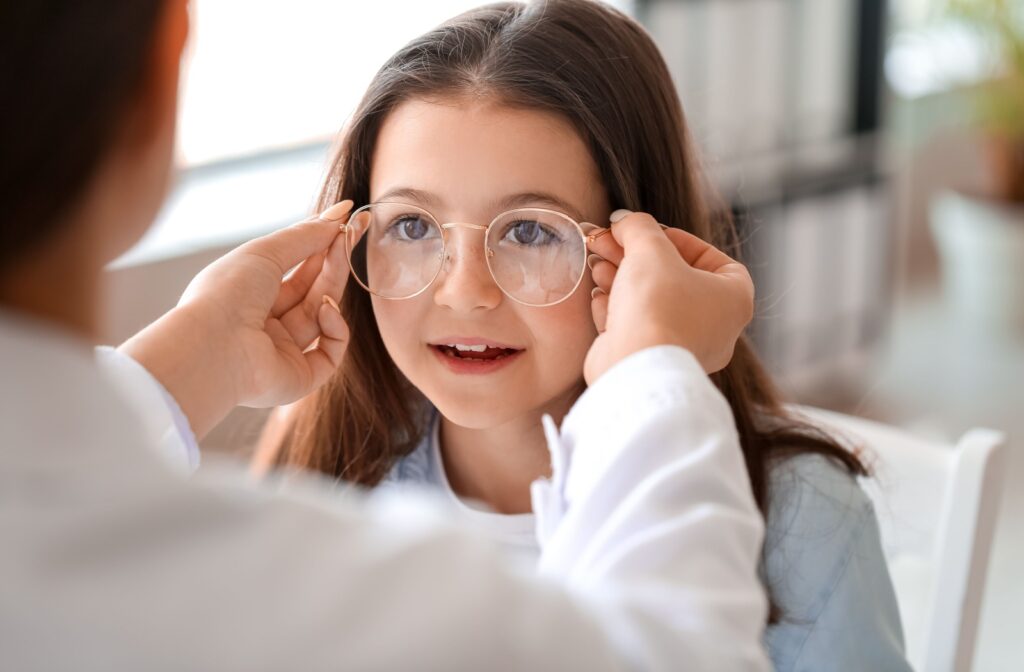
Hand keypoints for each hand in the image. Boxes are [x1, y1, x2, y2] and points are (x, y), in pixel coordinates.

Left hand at [119, 200, 354, 437]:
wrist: (213, 345)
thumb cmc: (227, 293)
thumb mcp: (265, 251)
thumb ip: (305, 235)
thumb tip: (340, 213)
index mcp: (251, 296)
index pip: (296, 270)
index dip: (321, 247)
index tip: (348, 223)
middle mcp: (266, 325)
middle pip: (313, 291)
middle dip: (333, 261)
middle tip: (353, 233)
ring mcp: (284, 352)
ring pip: (324, 316)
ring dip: (335, 286)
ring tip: (341, 256)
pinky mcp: (300, 377)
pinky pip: (331, 351)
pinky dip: (335, 328)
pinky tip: (326, 311)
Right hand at [583, 210, 753, 383]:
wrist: (635, 366)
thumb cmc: (657, 306)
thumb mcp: (650, 250)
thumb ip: (639, 228)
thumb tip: (624, 220)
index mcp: (734, 298)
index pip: (711, 257)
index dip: (676, 239)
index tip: (646, 232)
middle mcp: (716, 326)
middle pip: (673, 277)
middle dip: (635, 255)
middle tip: (608, 239)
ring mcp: (683, 346)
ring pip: (652, 301)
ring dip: (622, 277)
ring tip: (597, 261)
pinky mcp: (653, 361)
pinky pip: (638, 326)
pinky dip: (617, 307)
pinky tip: (599, 292)